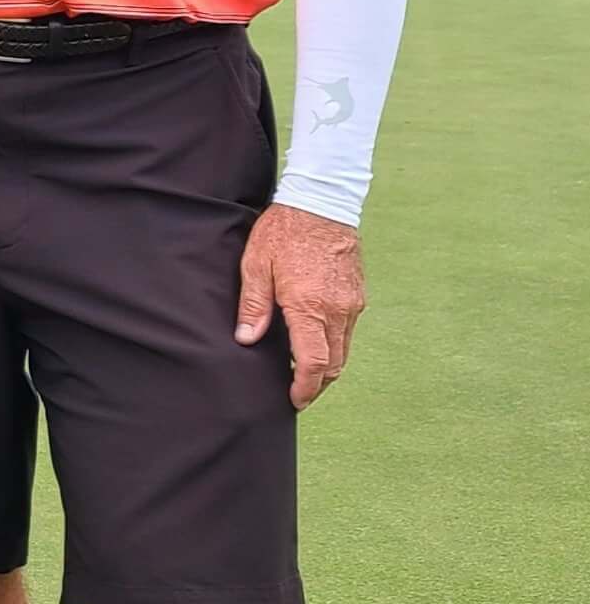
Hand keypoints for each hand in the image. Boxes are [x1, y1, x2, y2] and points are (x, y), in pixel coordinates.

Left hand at [235, 203, 363, 409]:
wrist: (322, 203)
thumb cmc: (283, 232)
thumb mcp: (256, 266)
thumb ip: (253, 306)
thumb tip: (246, 340)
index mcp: (310, 307)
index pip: (313, 363)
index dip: (305, 388)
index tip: (294, 401)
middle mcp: (338, 310)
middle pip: (334, 364)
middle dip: (317, 385)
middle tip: (297, 393)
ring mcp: (352, 303)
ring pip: (344, 350)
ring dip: (326, 367)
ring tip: (303, 373)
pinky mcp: (357, 294)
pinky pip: (348, 331)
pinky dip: (334, 346)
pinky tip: (314, 343)